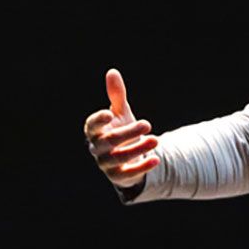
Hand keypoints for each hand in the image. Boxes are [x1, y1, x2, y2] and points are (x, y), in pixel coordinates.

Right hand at [83, 68, 159, 186]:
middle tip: (148, 124)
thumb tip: (112, 72)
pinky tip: (156, 160)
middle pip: (109, 141)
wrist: (129, 156)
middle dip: (128, 132)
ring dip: (137, 149)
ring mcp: (106, 164)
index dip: (99, 120)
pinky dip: (142, 167)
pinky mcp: (118, 177)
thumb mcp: (121, 113)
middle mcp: (97, 148)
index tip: (110, 114)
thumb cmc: (121, 129)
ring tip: (155, 140)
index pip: (92, 125)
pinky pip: (129, 173)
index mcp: (95, 131)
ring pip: (119, 157)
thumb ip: (116, 95)